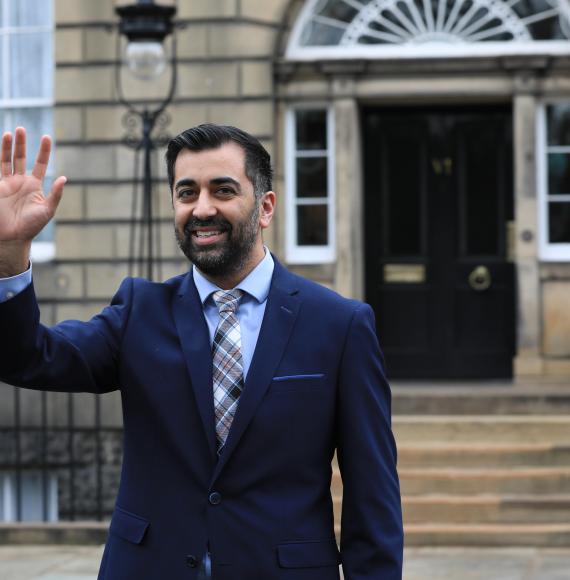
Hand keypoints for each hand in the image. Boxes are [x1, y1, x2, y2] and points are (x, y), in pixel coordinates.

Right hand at [0, 127, 65, 243]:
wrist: (13, 237)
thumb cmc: (32, 226)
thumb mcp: (47, 210)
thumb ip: (55, 194)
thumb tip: (64, 178)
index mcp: (34, 185)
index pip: (39, 163)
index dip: (43, 151)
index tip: (46, 137)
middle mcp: (20, 181)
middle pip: (20, 157)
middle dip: (21, 143)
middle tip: (21, 128)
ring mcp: (6, 183)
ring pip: (6, 160)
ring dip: (6, 147)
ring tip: (9, 133)